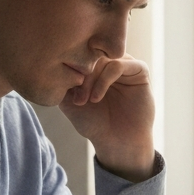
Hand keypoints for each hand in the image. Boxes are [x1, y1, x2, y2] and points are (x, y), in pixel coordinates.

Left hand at [59, 55, 154, 182]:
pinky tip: (96, 98)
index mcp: (95, 64)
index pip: (79, 52)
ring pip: (103, 58)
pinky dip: (104, 80)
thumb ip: (62, 81)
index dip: (69, 69)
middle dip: (80, 75)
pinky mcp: (139, 71)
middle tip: (76, 97)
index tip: (62, 90)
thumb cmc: (94, 122)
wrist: (117, 142)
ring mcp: (125, 64)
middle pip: (90, 54)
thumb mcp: (69, 101)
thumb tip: (54, 62)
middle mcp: (110, 61)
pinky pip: (119, 64)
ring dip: (90, 79)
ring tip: (84, 100)